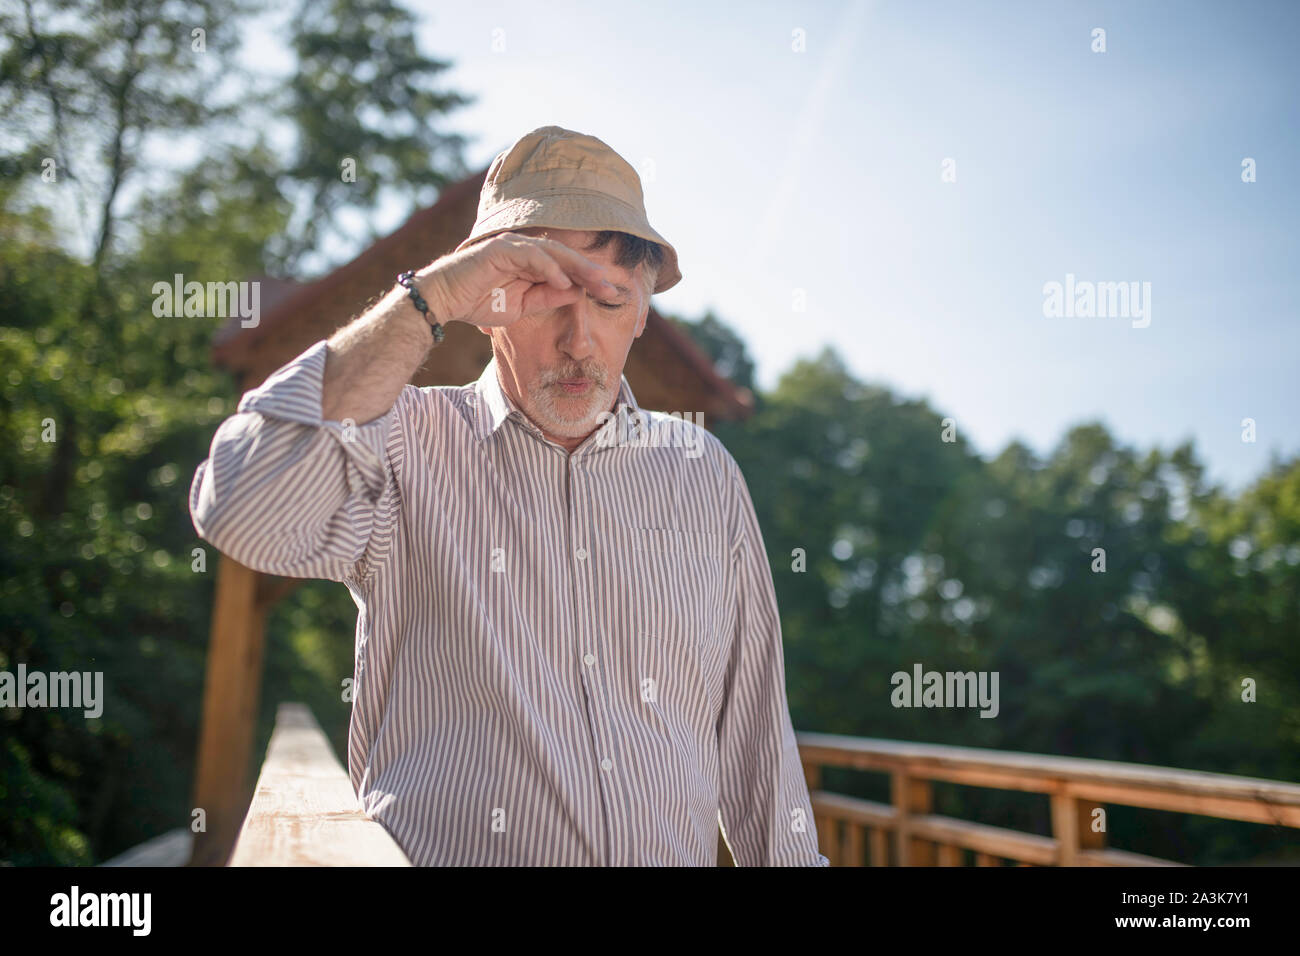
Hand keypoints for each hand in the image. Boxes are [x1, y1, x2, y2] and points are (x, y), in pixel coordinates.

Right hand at [417, 232, 617, 328]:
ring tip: (596, 282)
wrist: (444, 300)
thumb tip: (577, 293)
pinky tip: (564, 283)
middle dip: (590, 272)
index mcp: (531, 262)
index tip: (609, 294)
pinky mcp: (500, 248)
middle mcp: (524, 249)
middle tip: (611, 287)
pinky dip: (549, 268)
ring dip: (576, 267)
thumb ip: (547, 297)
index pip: (566, 267)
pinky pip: (531, 256)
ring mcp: (513, 245)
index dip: (588, 279)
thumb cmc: (478, 301)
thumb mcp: (522, 306)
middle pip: (565, 256)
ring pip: (553, 251)